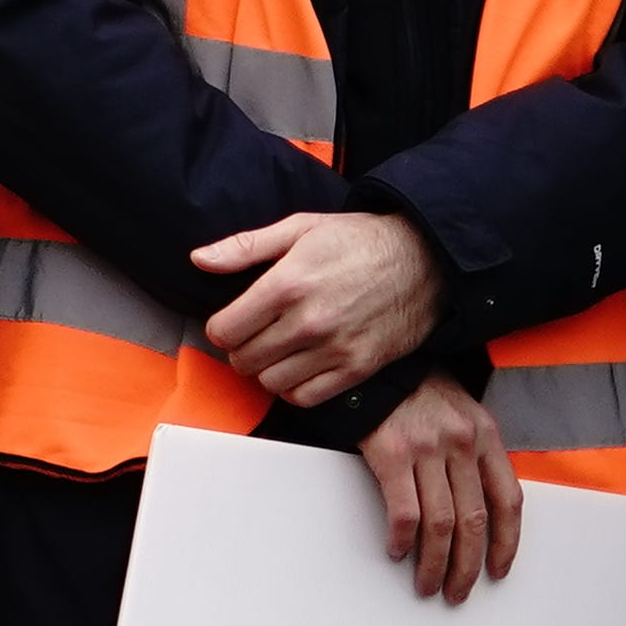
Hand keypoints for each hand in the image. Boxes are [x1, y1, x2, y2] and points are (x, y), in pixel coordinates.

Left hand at [188, 206, 446, 403]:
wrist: (426, 259)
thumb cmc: (361, 240)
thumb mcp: (300, 228)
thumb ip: (245, 247)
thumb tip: (200, 259)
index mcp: (288, 284)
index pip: (226, 329)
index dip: (222, 327)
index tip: (232, 322)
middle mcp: (309, 321)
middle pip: (245, 359)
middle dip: (241, 349)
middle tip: (254, 336)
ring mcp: (335, 349)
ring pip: (271, 382)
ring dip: (266, 370)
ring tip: (277, 351)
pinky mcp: (358, 368)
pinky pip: (306, 397)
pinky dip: (295, 388)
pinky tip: (299, 367)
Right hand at [358, 374, 522, 603]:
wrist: (371, 362)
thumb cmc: (412, 388)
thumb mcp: (458, 412)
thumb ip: (472, 452)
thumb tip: (476, 506)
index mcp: (485, 435)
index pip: (508, 500)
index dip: (507, 542)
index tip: (498, 570)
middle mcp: (462, 443)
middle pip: (475, 520)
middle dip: (468, 565)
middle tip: (458, 591)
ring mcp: (427, 448)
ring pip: (442, 523)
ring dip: (435, 563)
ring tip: (427, 584)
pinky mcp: (391, 453)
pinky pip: (404, 510)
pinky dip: (403, 539)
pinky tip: (398, 552)